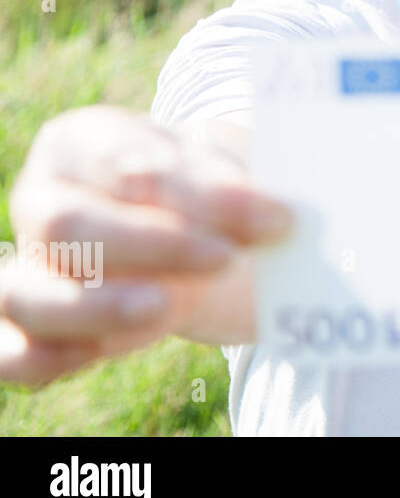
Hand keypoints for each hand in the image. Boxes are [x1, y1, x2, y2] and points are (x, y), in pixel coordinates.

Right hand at [0, 105, 291, 386]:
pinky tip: (99, 354)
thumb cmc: (205, 192)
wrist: (194, 235)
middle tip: (226, 259)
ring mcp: (26, 263)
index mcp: (84, 140)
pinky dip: (44, 357)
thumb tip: (276, 217)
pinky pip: (9, 352)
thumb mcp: (226, 175)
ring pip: (27, 292)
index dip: (198, 191)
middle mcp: (42, 198)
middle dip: (153, 246)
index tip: (271, 215)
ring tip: (167, 307)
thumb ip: (239, 192)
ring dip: (98, 306)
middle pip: (68, 224)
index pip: (129, 161)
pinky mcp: (25, 326)